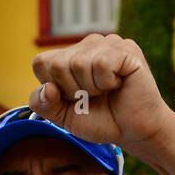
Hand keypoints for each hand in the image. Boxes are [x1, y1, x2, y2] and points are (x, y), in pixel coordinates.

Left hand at [29, 33, 172, 151]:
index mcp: (69, 56)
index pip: (41, 63)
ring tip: (106, 91)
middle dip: (71, 91)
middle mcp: (87, 45)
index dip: (52, 88)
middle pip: (57, 64)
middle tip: (92, 97)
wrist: (133, 131)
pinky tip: (118, 84)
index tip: (72, 98)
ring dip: (90, 88)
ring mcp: (107, 43)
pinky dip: (106, 83)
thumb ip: (44, 104)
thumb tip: (47, 87)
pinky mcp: (126, 48)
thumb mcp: (62, 117)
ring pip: (78, 63)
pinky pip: (100, 64)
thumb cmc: (100, 120)